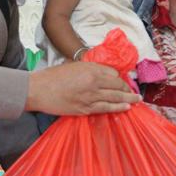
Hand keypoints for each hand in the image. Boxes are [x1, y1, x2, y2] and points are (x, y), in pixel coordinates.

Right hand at [25, 61, 139, 115]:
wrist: (39, 90)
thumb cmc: (53, 76)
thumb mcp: (74, 66)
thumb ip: (89, 69)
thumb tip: (103, 74)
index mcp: (90, 70)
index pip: (112, 74)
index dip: (118, 78)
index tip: (122, 81)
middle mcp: (93, 83)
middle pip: (117, 86)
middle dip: (128, 90)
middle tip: (136, 93)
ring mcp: (90, 98)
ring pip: (114, 98)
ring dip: (128, 100)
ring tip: (136, 101)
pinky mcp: (85, 109)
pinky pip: (105, 109)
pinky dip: (117, 108)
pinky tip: (125, 108)